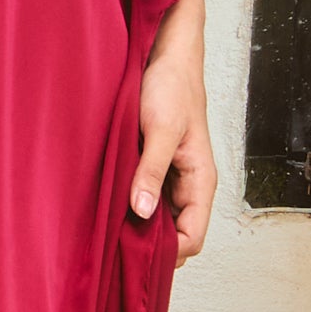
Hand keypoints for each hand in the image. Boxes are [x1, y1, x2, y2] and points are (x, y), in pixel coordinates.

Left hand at [129, 11, 215, 262]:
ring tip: (109, 231)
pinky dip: (132, 208)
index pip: (193, 238)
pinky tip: (110, 207)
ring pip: (160, 219)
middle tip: (116, 248)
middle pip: (176, 235)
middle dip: (151, 246)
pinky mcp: (155, 167)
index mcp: (201, 181)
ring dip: (139, 227)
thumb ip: (152, 171)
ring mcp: (172, 178)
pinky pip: (147, 199)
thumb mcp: (160, 130)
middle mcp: (189, 185)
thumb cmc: (172, 88)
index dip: (170, 253)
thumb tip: (143, 212)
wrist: (166, 57)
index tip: (136, 255)